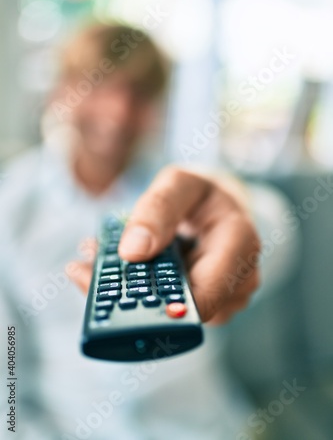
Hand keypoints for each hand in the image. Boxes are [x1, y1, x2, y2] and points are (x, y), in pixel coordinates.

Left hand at [67, 166, 260, 323]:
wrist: (218, 208)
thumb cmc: (201, 194)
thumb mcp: (179, 183)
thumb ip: (157, 209)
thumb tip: (133, 251)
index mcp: (240, 244)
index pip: (206, 292)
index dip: (163, 305)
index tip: (116, 297)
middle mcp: (238, 280)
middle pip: (181, 309)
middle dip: (131, 296)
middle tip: (84, 273)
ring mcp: (224, 298)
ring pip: (170, 312)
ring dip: (128, 294)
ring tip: (92, 266)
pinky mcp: (205, 305)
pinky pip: (168, 307)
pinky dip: (138, 291)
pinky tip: (113, 271)